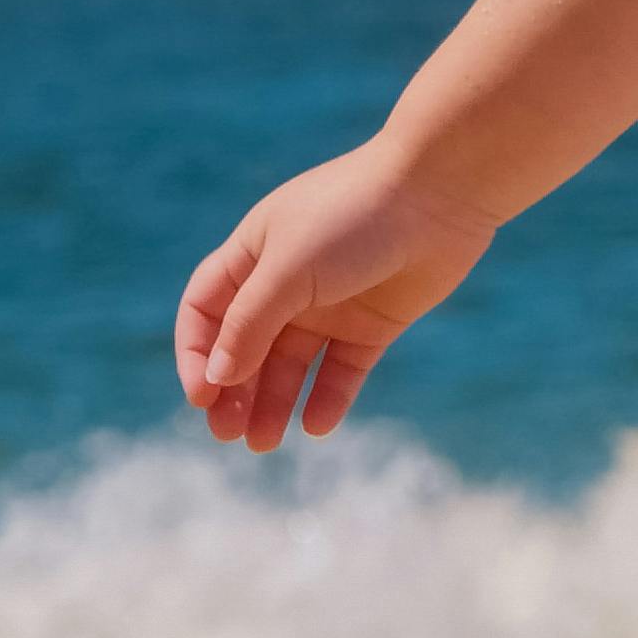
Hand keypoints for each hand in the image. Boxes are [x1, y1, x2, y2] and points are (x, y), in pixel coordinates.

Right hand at [174, 144, 498, 450]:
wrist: (440, 194)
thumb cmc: (353, 216)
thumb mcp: (287, 270)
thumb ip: (250, 324)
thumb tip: (217, 377)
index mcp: (252, 255)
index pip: (207, 312)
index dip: (197, 355)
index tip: (200, 397)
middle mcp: (287, 281)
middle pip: (246, 347)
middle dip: (233, 392)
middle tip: (227, 434)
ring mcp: (332, 304)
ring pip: (292, 364)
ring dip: (274, 403)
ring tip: (263, 443)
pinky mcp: (375, 323)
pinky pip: (343, 369)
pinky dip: (328, 398)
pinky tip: (317, 427)